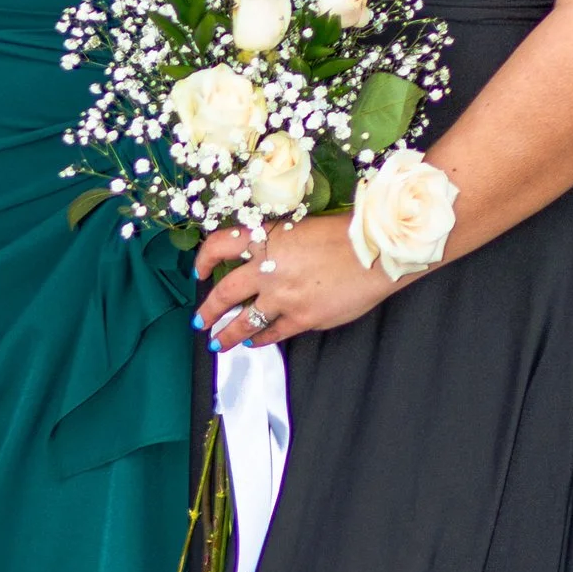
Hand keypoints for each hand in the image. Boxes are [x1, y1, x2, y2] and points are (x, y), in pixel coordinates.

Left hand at [193, 210, 396, 348]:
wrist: (375, 253)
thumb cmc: (343, 235)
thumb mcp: (300, 228)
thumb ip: (275, 245)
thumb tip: (259, 260)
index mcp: (265, 239)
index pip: (219, 245)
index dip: (203, 258)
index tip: (197, 270)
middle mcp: (267, 269)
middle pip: (224, 293)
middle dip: (208, 310)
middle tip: (199, 321)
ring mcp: (284, 297)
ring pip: (245, 322)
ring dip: (228, 334)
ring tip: (217, 343)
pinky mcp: (303, 318)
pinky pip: (274, 333)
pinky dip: (261, 339)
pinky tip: (255, 343)